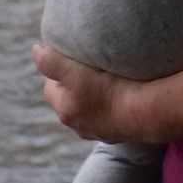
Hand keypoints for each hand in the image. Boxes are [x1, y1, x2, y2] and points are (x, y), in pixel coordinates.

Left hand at [33, 44, 157, 143]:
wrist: (146, 113)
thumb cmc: (108, 90)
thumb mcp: (73, 72)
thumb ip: (50, 61)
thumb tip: (36, 51)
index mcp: (66, 112)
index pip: (51, 88)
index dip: (57, 72)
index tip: (70, 58)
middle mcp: (81, 126)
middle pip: (71, 100)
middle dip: (76, 84)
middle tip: (89, 66)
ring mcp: (103, 131)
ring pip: (92, 109)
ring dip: (96, 96)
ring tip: (109, 77)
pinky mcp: (123, 132)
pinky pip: (113, 115)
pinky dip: (115, 104)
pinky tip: (126, 92)